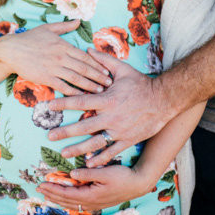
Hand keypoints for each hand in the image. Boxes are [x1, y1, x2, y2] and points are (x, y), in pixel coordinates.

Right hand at [0, 21, 112, 95]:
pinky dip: (73, 91)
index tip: (107, 71)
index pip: (85, 56)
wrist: (11, 50)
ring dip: (89, 85)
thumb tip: (79, 21)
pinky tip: (81, 96)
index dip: (97, 64)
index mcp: (63, 45)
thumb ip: (65, 26)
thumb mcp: (48, 28)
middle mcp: (61, 57)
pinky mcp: (45, 77)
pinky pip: (62, 86)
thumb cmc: (30, 39)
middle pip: (84, 68)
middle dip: (98, 76)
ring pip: (76, 78)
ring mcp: (53, 68)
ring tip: (100, 91)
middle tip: (109, 83)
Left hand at [37, 164, 149, 210]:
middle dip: (51, 194)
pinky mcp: (98, 202)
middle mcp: (91, 203)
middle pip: (66, 201)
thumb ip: (88, 174)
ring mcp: (95, 204)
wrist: (138, 184)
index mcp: (91, 196)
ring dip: (58, 198)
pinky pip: (78, 203)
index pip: (66, 194)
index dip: (53, 189)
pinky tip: (64, 197)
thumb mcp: (105, 172)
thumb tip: (71, 174)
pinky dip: (68, 200)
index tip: (41, 184)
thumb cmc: (123, 176)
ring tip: (47, 194)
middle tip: (38, 189)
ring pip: (71, 204)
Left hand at [47, 49, 172, 164]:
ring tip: (63, 154)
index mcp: (108, 99)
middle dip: (65, 131)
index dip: (64, 104)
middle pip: (83, 126)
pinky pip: (112, 152)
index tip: (50, 106)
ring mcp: (119, 130)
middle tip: (49, 135)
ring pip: (95, 143)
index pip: (81, 101)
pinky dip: (100, 159)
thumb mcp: (122, 69)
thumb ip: (103, 60)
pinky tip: (88, 164)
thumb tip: (87, 50)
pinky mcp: (128, 140)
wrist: (164, 100)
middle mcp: (111, 117)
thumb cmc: (141, 83)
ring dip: (78, 149)